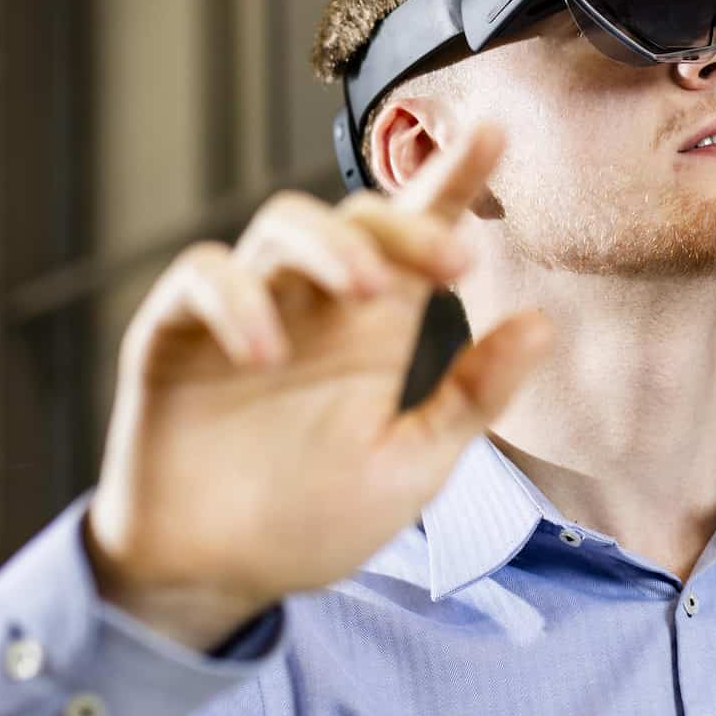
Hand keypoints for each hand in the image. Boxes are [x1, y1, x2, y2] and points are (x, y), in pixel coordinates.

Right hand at [85, 123, 552, 646]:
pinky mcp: (173, 336)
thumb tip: (543, 320)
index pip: (418, 234)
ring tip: (369, 296)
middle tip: (450, 263)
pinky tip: (266, 354)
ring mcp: (243, 313)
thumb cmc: (311, 521)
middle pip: (357, 217)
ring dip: (332, 247)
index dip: (455, 179)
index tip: (496, 133)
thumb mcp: (410, 467)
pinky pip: (200, 278)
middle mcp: (312, 305)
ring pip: (280, 226)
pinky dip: (235, 299)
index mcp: (373, 330)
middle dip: (406, 225)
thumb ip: (472, 398)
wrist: (216, 581)